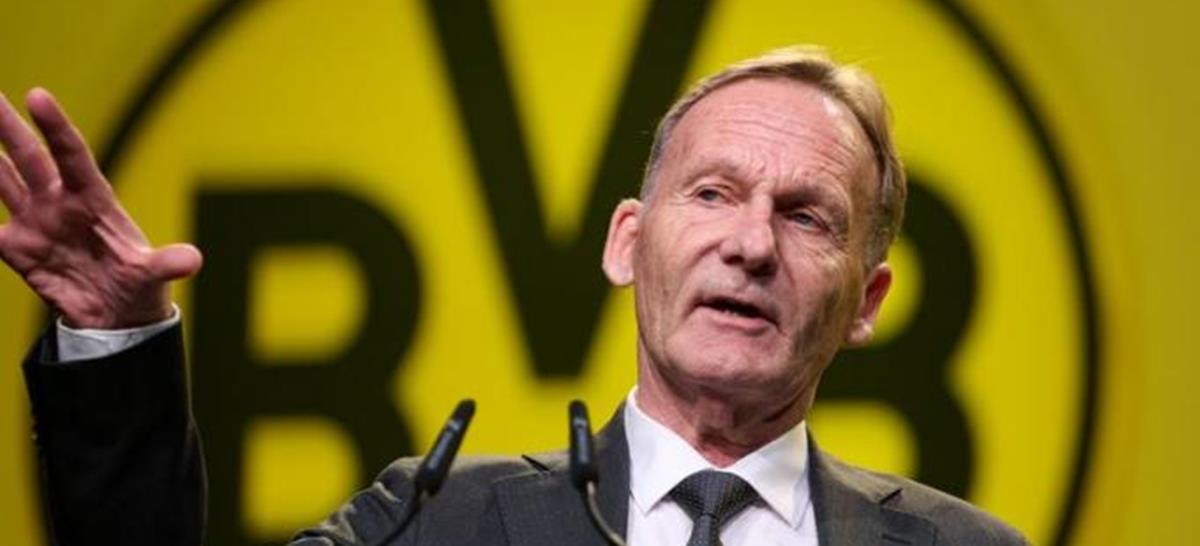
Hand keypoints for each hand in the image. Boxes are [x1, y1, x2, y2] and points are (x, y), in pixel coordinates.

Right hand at [0, 88, 201, 328]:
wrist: (118, 315)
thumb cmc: (140, 284)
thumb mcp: (154, 275)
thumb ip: (167, 264)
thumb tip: (192, 261)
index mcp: (93, 199)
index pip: (72, 155)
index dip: (55, 126)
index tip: (37, 95)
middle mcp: (60, 203)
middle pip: (29, 158)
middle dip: (7, 126)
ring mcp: (36, 223)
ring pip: (3, 182)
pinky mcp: (18, 249)